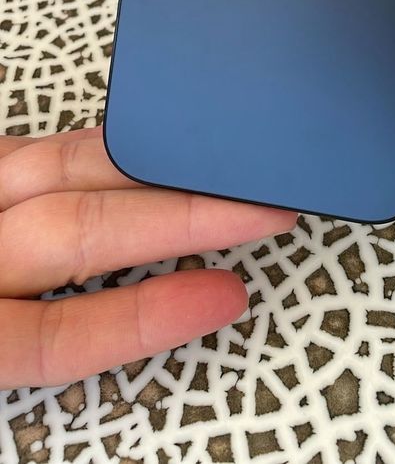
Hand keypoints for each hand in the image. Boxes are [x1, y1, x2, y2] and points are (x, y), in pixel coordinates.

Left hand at [0, 125, 297, 387]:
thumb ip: (60, 337)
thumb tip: (185, 304)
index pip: (60, 335)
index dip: (148, 316)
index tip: (228, 295)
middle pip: (77, 231)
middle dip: (184, 215)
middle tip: (263, 210)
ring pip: (64, 169)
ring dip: (156, 168)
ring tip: (225, 171)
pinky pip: (46, 143)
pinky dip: (105, 146)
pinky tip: (149, 148)